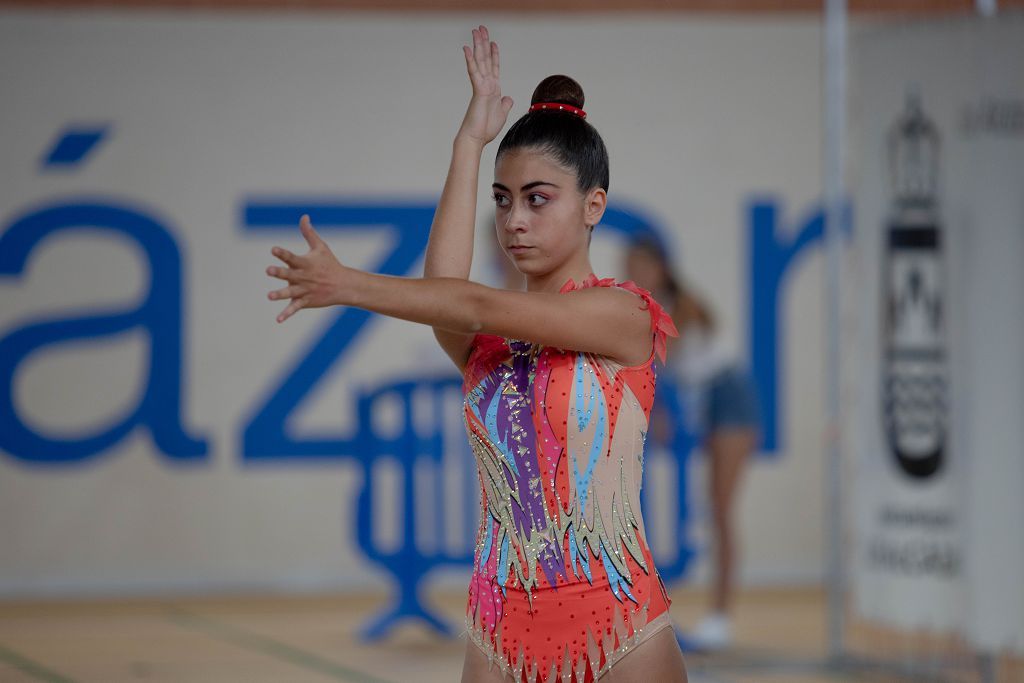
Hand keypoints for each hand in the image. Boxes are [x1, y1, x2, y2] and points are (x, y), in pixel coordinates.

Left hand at [266, 215, 347, 322]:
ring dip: (280, 294)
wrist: (344, 285)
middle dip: (279, 273)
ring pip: (290, 293)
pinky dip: (287, 314)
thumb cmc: (330, 264)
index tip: (273, 250)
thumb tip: (304, 216)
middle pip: (289, 274)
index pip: (291, 257)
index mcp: (305, 263)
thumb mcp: (320, 247)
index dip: (282, 253)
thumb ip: (308, 233)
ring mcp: (304, 290)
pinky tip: (278, 320)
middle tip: (269, 270)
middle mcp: (303, 277)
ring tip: (269, 296)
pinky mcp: (306, 301)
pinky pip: (295, 308)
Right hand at [458, 25, 513, 145]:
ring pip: (480, 61)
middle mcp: (486, 84)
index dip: (494, 54)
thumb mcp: (502, 114)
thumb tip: (508, 97)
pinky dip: (471, 60)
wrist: (476, 138)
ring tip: (476, 31)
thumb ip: (505, 104)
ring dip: (478, 45)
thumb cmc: (486, 129)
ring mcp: (481, 86)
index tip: (493, 42)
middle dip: (484, 43)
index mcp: (493, 89)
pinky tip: (467, 48)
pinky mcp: (478, 90)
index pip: (494, 67)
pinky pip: (474, 72)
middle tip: (481, 28)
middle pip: (485, 59)